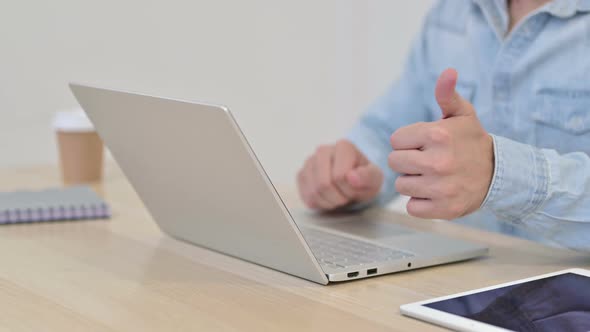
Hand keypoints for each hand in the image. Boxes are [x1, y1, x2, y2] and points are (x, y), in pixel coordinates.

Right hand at [297, 139, 383, 210]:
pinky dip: (319, 203)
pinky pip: (306, 197)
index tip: (356, 187)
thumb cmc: (364, 179)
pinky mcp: (301, 175)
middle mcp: (323, 150)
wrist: (355, 182)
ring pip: (313, 192)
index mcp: (343, 146)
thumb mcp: (375, 179)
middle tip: (347, 195)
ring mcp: (309, 162)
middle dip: (338, 197)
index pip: (339, 176)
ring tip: (338, 196)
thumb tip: (352, 177)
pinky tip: (328, 198)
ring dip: (329, 202)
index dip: (349, 189)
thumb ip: (368, 176)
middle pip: (324, 184)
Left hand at [388, 68, 493, 219]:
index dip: (408, 142)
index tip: (425, 144)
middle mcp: (438, 161)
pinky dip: (420, 203)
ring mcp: (441, 187)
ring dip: (413, 182)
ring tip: (433, 177)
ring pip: (401, 185)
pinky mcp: (443, 209)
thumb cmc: (472, 142)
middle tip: (427, 161)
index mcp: (437, 134)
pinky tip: (435, 193)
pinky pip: (411, 207)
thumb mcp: (462, 115)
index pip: (396, 140)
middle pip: (394, 162)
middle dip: (407, 161)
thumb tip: (448, 71)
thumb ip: (447, 94)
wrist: (500, 175)